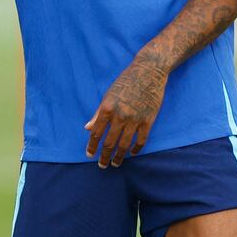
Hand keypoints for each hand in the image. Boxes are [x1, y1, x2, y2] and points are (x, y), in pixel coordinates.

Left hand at [85, 52, 167, 167]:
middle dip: (104, 156)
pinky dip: (136, 149)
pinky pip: (141, 140)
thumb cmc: (126, 81)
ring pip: (124, 145)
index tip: (89, 155)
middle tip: (102, 165)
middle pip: (109, 143)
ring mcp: (135, 119)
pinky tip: (132, 153)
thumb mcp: (108, 95)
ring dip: (119, 157)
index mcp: (107, 108)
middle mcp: (120, 116)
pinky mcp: (149, 120)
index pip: (96, 133)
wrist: (149, 71)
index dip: (92, 146)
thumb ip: (98, 113)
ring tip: (115, 164)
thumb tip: (88, 128)